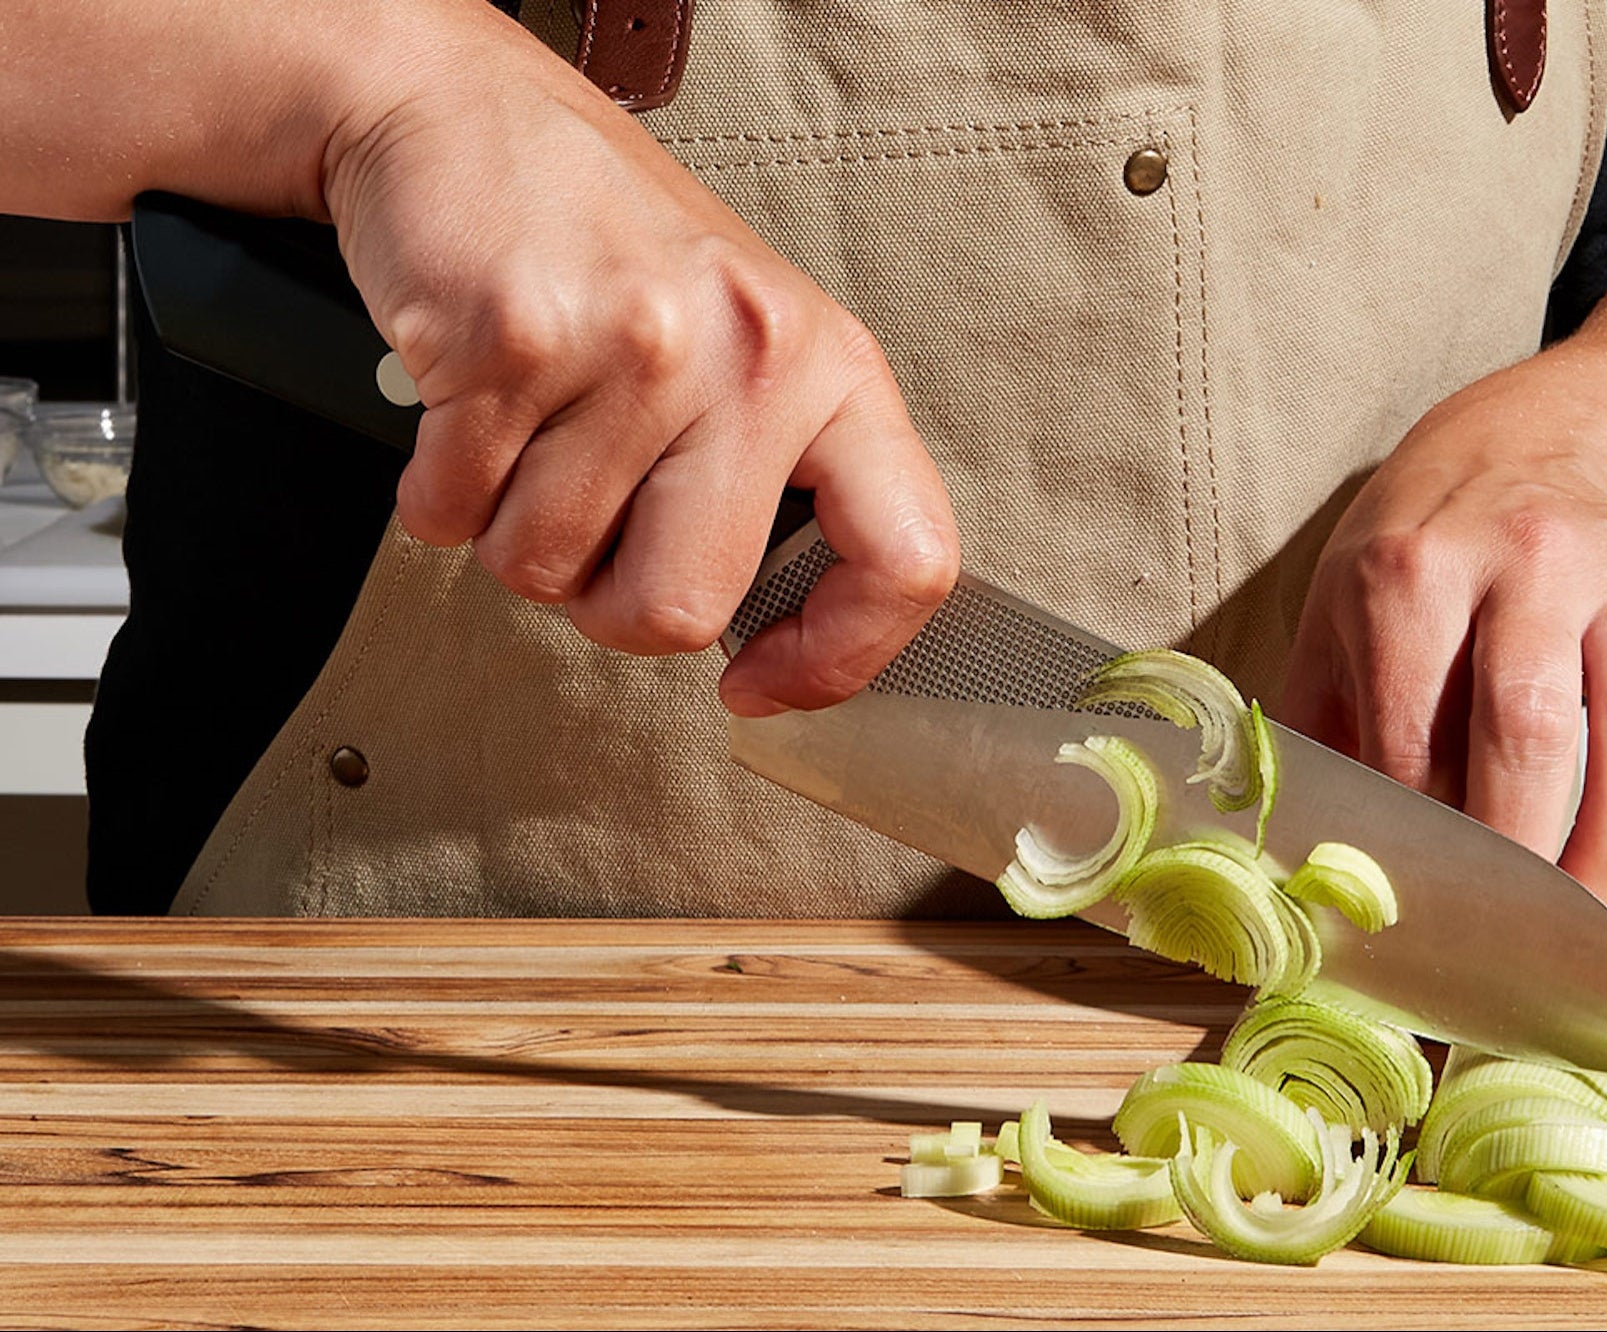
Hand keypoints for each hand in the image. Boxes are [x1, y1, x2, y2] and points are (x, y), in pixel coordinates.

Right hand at [320, 5, 956, 713]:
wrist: (464, 116)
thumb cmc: (608, 247)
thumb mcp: (746, 346)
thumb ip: (779, 482)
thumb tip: (776, 642)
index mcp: (831, 368)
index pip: (907, 560)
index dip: (839, 660)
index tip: (765, 682)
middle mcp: (752, 354)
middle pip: (681, 609)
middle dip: (608, 603)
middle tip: (592, 528)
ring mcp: (635, 345)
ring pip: (548, 571)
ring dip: (512, 536)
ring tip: (529, 437)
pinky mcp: (513, 340)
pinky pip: (452, 516)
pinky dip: (439, 493)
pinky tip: (467, 413)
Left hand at [1276, 366, 1606, 927]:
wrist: (1550, 450)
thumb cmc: (1434, 550)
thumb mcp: (1345, 614)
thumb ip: (1326, 731)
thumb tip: (1304, 868)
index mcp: (1411, 570)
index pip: (1410, 733)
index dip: (1413, 846)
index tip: (1407, 927)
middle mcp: (1521, 561)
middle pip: (1523, 730)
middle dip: (1513, 858)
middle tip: (1493, 955)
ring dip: (1603, 856)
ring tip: (1574, 947)